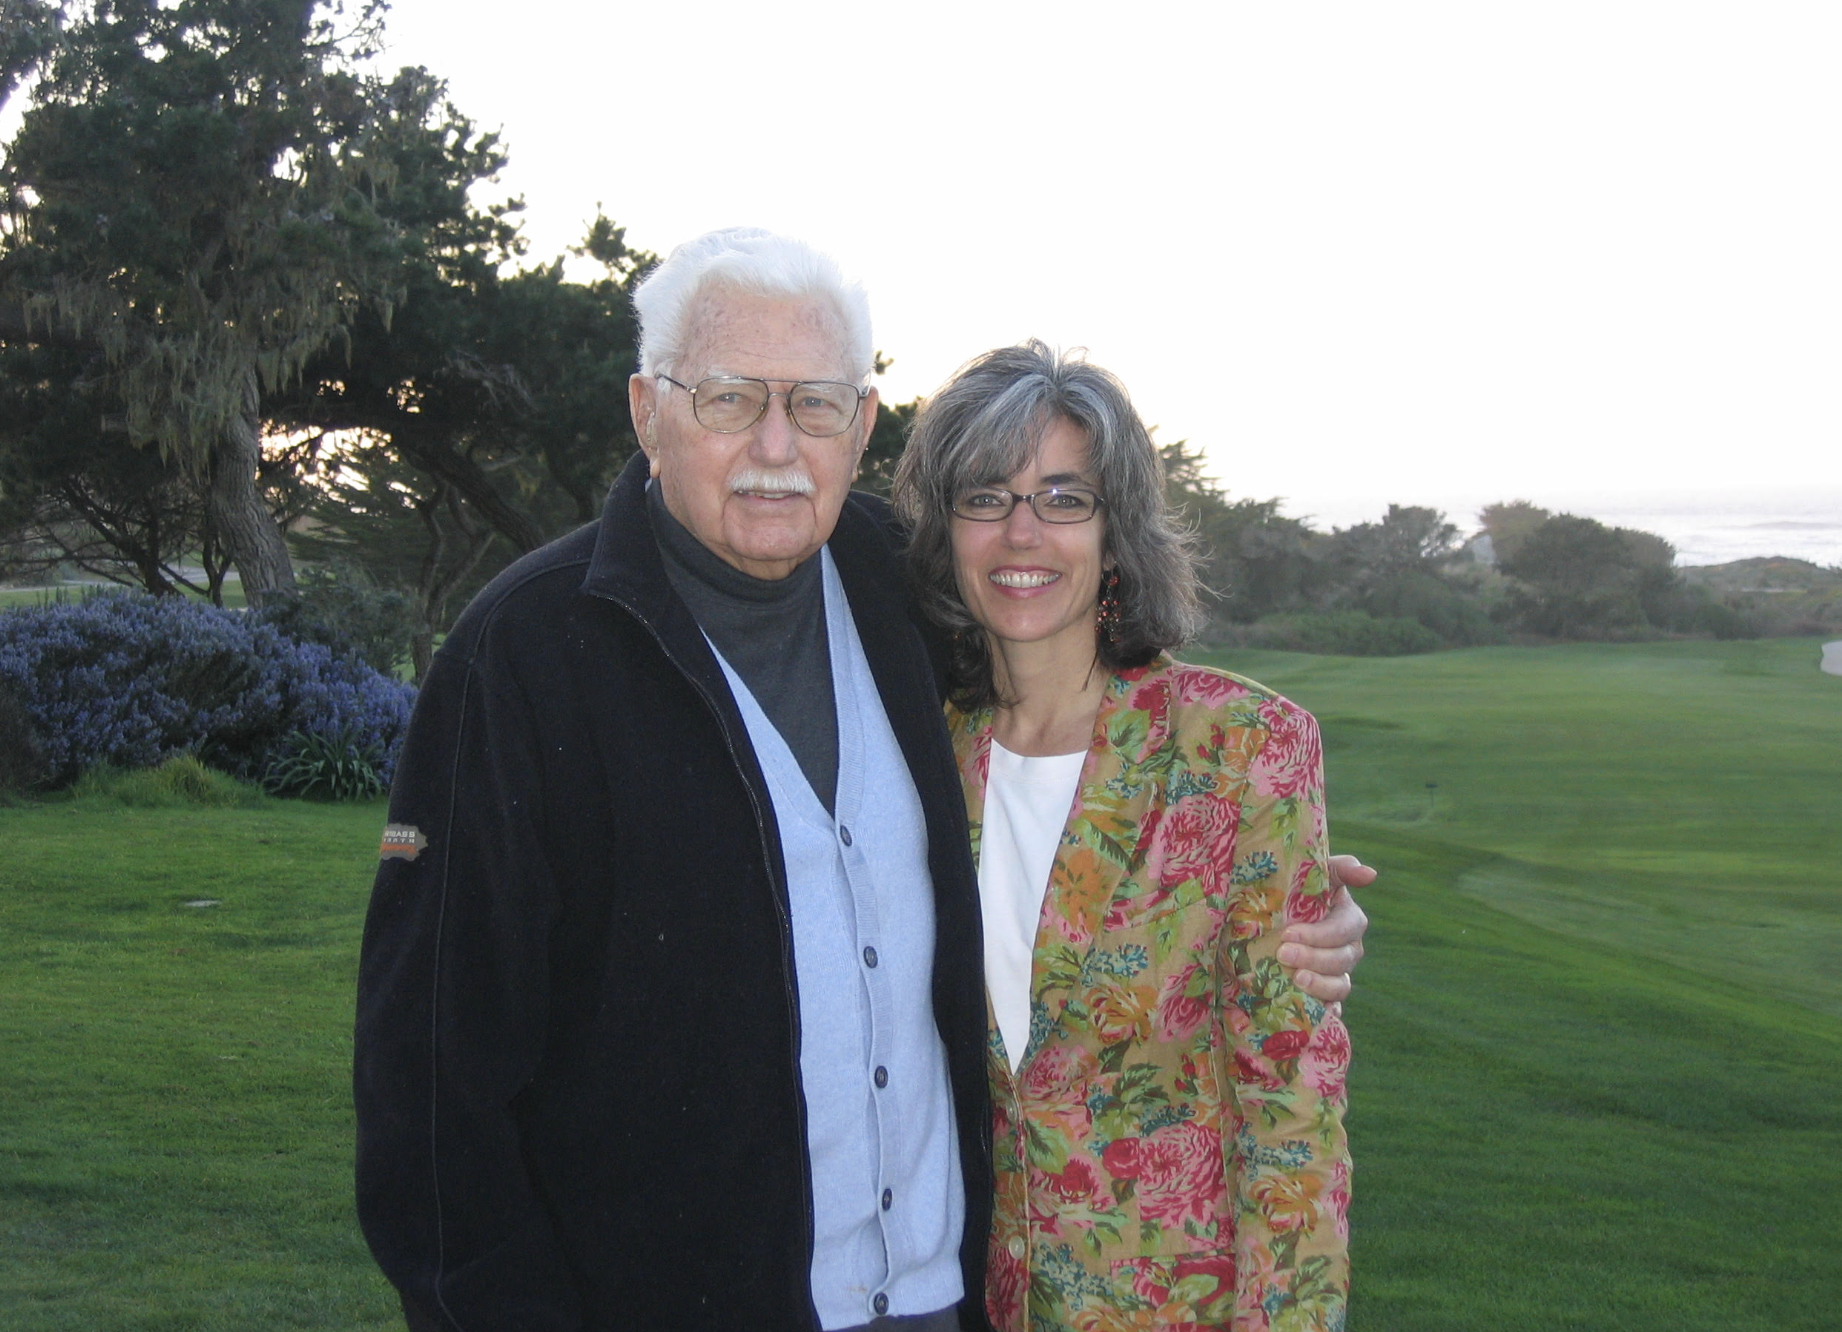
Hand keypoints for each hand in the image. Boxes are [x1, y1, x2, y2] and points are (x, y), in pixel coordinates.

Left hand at [1279, 854, 1374, 1014]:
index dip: (1320, 934)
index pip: (1345, 929)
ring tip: (1295, 980)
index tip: (1289, 933)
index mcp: (1349, 919)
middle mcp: (1349, 949)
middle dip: (1313, 958)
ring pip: (1341, 986)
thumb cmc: (1296, 890)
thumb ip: (1340, 868)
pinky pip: (1333, 1008)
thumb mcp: (1315, 873)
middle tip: (1283, 954)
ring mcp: (1339, 973)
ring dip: (1320, 985)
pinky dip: (1325, 1012)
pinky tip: (1311, 1012)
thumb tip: (1369, 874)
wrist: (1271, 916)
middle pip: (1341, 959)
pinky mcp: (1326, 994)